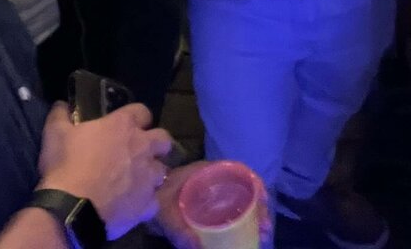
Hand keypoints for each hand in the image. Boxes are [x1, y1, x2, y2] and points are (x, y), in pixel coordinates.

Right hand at [37, 102, 172, 239]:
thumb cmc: (65, 165)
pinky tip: (135, 205)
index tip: (129, 125)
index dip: (137, 117)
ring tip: (140, 180)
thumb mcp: (55, 134)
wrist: (71, 210)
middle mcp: (142, 147)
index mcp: (123, 125)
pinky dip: (147, 202)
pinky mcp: (147, 204)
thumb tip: (60, 104)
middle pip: (163, 138)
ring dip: (153, 173)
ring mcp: (147, 177)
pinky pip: (154, 201)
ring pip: (163, 170)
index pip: (142, 111)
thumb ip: (60, 115)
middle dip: (156, 143)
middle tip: (142, 151)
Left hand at [150, 162, 272, 248]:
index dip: (253, 181)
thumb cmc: (158, 199)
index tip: (263, 198)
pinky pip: (233, 210)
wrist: (145, 201)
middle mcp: (214, 180)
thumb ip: (179, 230)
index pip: (236, 169)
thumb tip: (198, 248)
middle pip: (244, 186)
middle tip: (265, 227)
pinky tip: (249, 235)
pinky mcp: (213, 207)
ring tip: (263, 233)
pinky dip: (244, 221)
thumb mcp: (165, 214)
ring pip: (241, 199)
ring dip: (254, 214)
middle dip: (259, 205)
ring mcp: (215, 193)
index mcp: (205, 172)